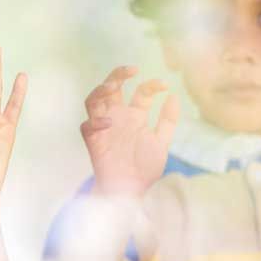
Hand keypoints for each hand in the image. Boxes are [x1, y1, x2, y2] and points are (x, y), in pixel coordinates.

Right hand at [81, 66, 178, 195]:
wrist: (130, 191)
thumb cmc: (144, 169)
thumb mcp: (161, 143)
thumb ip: (167, 121)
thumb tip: (174, 96)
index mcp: (134, 116)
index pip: (140, 92)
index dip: (151, 85)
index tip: (164, 85)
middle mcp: (118, 118)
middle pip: (111, 87)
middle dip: (118, 74)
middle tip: (131, 70)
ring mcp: (104, 128)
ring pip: (93, 100)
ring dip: (100, 90)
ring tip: (112, 87)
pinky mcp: (94, 141)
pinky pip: (86, 125)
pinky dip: (95, 121)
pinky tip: (108, 123)